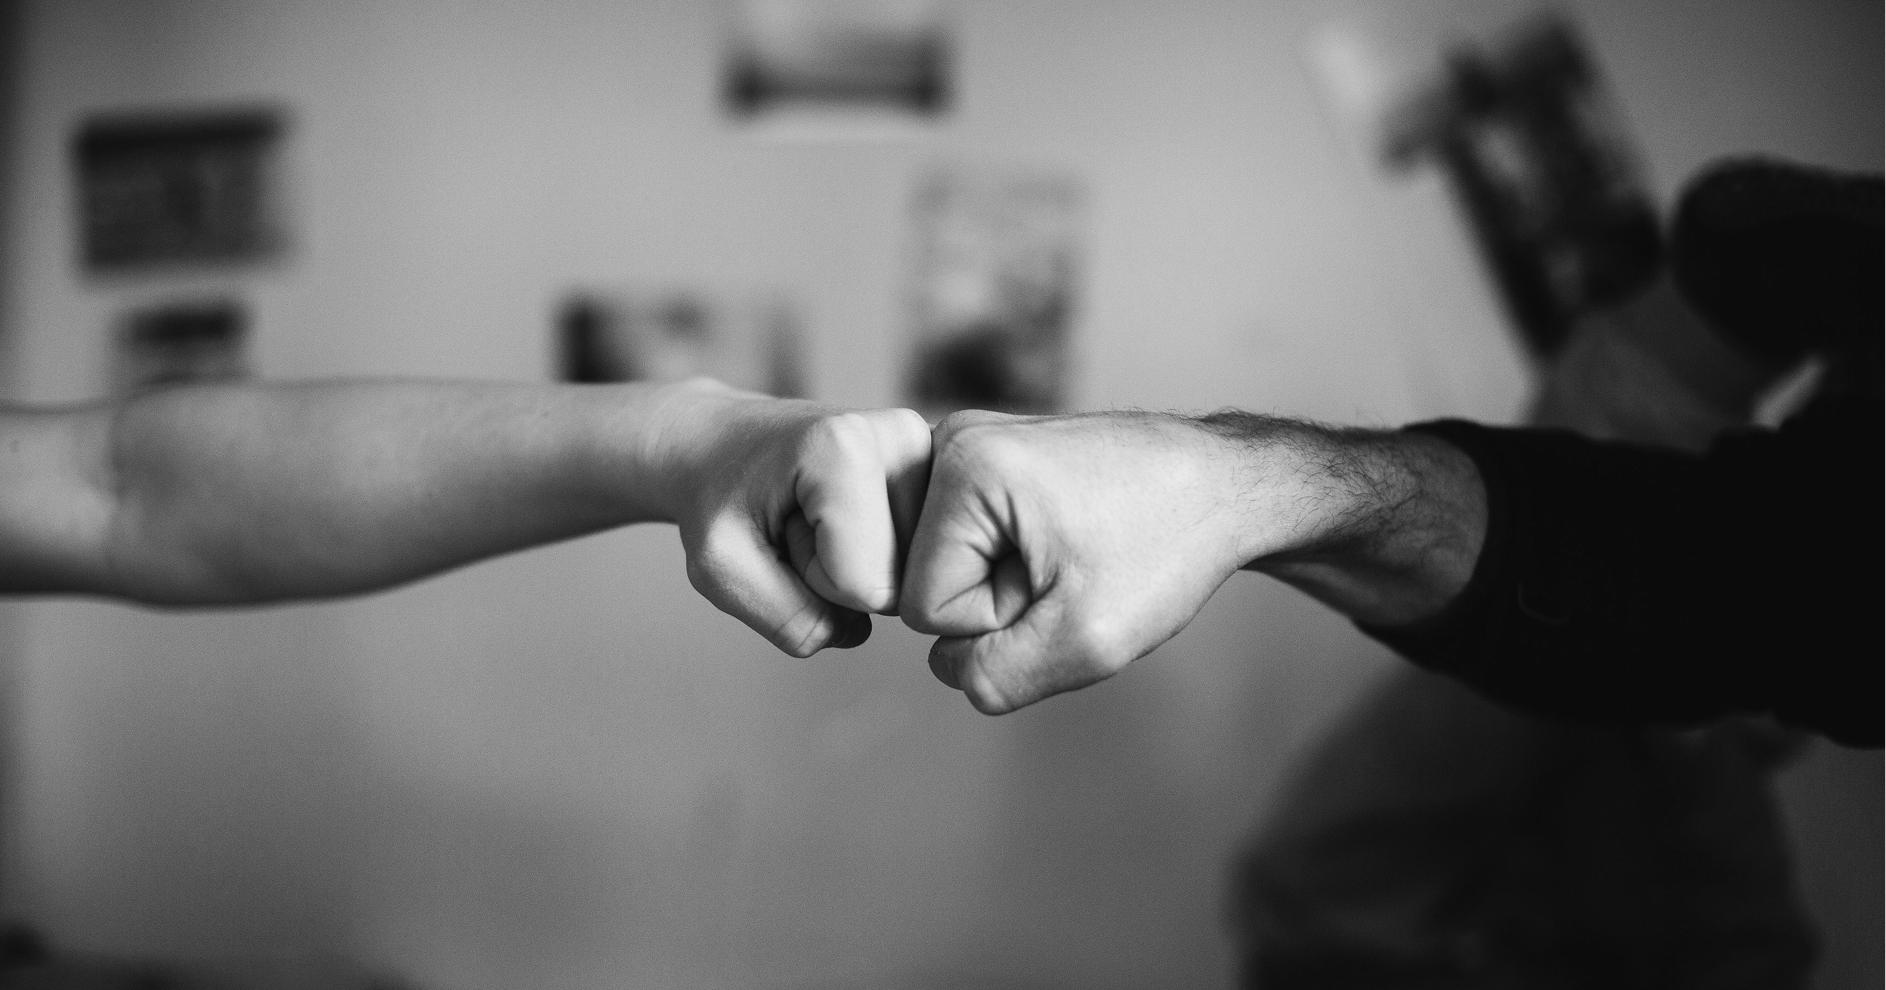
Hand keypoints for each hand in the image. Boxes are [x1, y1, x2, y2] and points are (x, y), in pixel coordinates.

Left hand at [649, 381, 931, 655]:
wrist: (718, 442)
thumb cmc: (714, 497)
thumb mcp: (720, 570)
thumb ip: (790, 619)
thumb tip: (858, 631)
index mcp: (846, 446)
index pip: (864, 587)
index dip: (813, 582)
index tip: (780, 531)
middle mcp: (903, 436)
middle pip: (899, 581)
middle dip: (840, 574)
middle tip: (797, 523)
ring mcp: (930, 450)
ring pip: (917, 574)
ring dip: (860, 565)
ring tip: (815, 516)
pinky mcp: (939, 467)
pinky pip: (924, 556)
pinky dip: (881, 553)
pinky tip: (848, 515)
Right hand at [900, 410, 1252, 712]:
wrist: (1227, 485)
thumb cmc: (1169, 545)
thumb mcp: (1086, 641)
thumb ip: (993, 677)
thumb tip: (949, 665)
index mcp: (963, 467)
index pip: (925, 606)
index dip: (999, 619)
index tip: (1065, 580)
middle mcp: (953, 439)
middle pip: (929, 580)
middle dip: (1001, 598)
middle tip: (1074, 566)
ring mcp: (971, 443)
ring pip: (951, 566)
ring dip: (1011, 581)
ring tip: (1074, 551)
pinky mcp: (989, 457)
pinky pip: (972, 544)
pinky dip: (1017, 558)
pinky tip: (1067, 539)